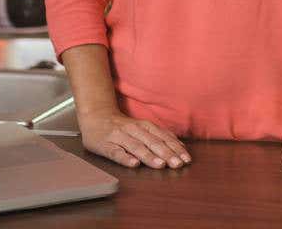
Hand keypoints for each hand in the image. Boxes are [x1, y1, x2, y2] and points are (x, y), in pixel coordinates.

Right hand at [77, 108, 191, 168]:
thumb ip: (159, 135)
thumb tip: (180, 146)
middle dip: (167, 154)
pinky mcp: (106, 145)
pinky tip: (134, 164)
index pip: (163, 138)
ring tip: (160, 165)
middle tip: (177, 164)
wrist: (95, 116)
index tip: (186, 159)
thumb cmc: (122, 126)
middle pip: (153, 142)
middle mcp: (134, 130)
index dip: (176, 148)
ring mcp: (119, 137)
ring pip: (137, 147)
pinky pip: (116, 152)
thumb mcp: (143, 127)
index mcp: (145, 126)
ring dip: (150, 156)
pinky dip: (125, 158)